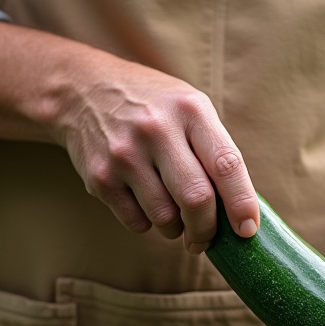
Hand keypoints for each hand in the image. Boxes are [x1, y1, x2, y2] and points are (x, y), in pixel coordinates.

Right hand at [0, 22, 259, 250]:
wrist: (75, 84)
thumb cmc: (146, 99)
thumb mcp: (186, 106)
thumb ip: (214, 150)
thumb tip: (244, 212)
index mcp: (189, 109)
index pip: (227, 166)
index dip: (242, 207)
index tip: (249, 234)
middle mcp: (157, 130)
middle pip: (195, 202)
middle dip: (207, 233)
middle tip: (210, 241)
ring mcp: (123, 155)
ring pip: (164, 218)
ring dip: (175, 230)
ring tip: (176, 218)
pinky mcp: (96, 177)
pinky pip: (134, 220)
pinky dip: (145, 224)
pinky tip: (142, 204)